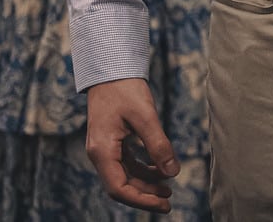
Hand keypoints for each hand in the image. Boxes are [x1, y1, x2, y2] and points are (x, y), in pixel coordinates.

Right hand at [85, 79, 177, 212]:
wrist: (110, 68)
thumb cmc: (125, 88)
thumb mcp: (146, 116)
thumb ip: (158, 145)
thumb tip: (173, 173)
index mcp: (102, 151)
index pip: (119, 188)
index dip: (142, 200)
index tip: (164, 204)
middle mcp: (100, 153)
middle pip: (121, 185)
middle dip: (145, 195)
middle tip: (170, 199)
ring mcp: (105, 148)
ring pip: (124, 175)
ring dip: (145, 183)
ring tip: (168, 187)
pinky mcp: (112, 141)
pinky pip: (126, 163)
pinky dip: (143, 169)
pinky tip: (160, 169)